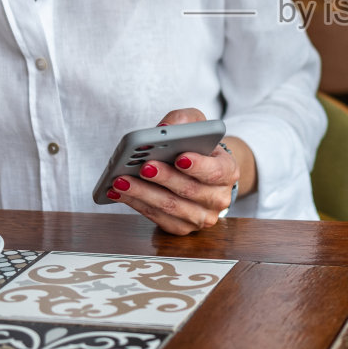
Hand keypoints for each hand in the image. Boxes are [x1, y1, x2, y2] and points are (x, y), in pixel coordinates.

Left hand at [105, 108, 254, 234]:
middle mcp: (218, 198)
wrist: (199, 172)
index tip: (179, 157)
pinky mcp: (181, 228)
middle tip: (143, 166)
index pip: (217, 171)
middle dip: (164, 178)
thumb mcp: (196, 126)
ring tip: (120, 181)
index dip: (199, 166)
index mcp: (228, 171)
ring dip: (143, 193)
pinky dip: (136, 204)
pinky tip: (119, 193)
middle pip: (189, 190)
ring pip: (170, 207)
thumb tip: (163, 128)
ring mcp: (201, 217)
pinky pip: (157, 218)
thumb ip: (184, 121)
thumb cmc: (196, 147)